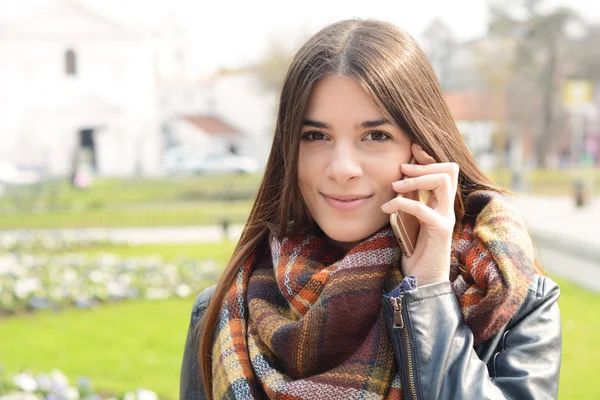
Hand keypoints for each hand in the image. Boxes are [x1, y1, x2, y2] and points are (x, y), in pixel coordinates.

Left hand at [381, 143, 458, 285]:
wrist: (421, 283)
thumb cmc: (413, 252)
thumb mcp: (406, 220)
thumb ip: (405, 202)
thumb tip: (393, 181)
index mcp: (439, 203)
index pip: (444, 169)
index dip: (428, 157)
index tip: (410, 148)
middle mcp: (447, 208)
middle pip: (449, 170)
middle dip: (423, 164)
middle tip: (401, 169)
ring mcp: (446, 219)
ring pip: (443, 182)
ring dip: (415, 180)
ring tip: (394, 186)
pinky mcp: (441, 232)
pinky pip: (425, 209)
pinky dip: (404, 204)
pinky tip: (387, 209)